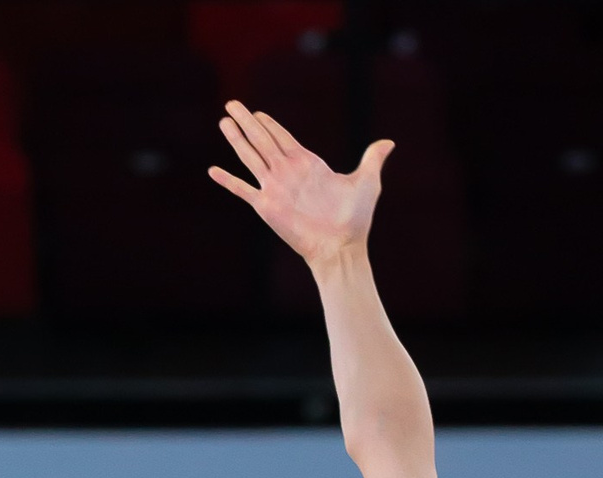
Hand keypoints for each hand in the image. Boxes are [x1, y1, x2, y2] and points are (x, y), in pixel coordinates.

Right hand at [209, 101, 391, 269]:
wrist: (341, 247)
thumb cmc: (355, 219)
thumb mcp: (367, 182)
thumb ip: (372, 159)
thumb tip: (389, 142)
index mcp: (307, 163)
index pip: (282, 136)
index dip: (268, 123)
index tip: (255, 111)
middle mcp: (287, 172)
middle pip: (262, 139)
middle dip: (246, 121)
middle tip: (231, 104)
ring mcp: (275, 188)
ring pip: (250, 156)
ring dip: (236, 139)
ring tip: (223, 122)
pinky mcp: (266, 206)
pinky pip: (243, 190)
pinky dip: (228, 181)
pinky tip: (213, 171)